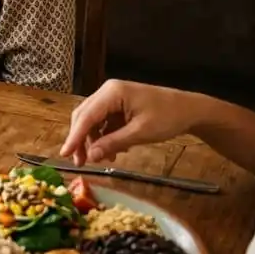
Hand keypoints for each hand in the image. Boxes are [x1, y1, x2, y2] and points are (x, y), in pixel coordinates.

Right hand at [60, 80, 200, 165]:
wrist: (190, 110)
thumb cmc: (168, 117)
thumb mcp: (140, 133)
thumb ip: (113, 143)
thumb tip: (91, 156)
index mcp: (112, 92)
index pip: (86, 116)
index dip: (74, 136)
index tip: (64, 154)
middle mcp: (107, 91)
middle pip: (84, 116)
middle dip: (81, 139)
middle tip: (80, 162)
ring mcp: (112, 97)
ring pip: (92, 120)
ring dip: (93, 140)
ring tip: (101, 159)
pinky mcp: (118, 105)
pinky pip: (103, 121)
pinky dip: (104, 137)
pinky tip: (112, 151)